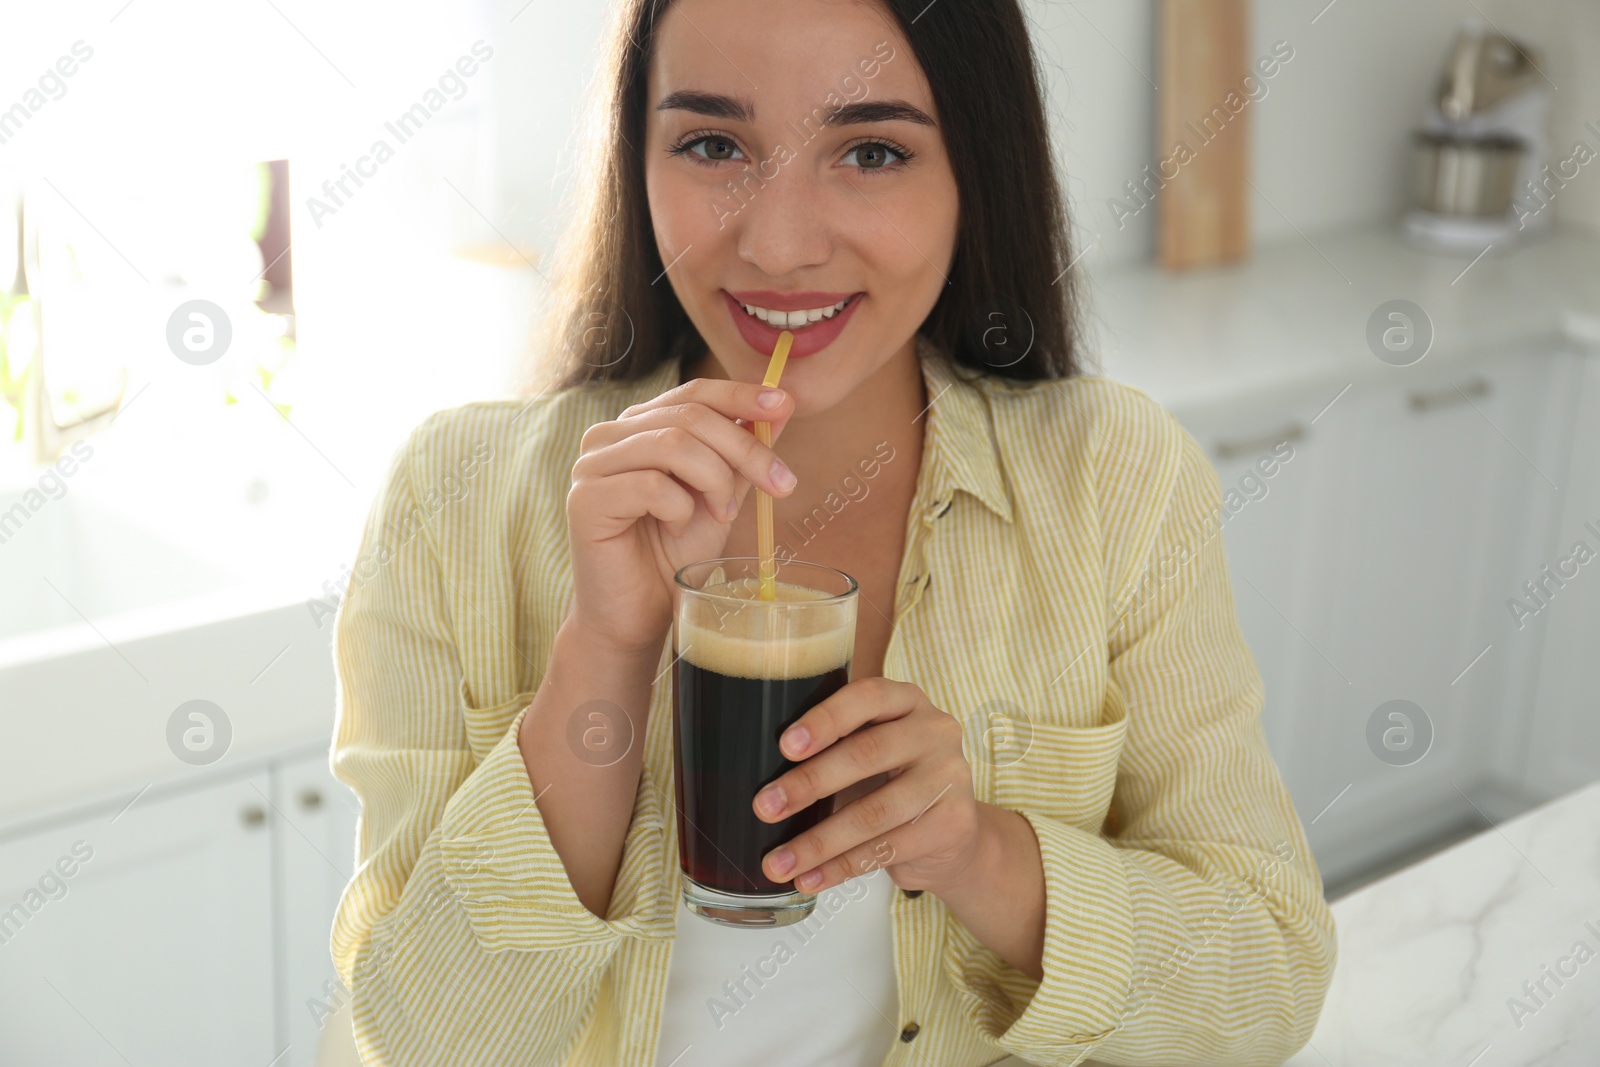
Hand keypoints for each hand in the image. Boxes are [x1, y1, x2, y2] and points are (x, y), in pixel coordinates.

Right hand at [565, 377, 796, 655]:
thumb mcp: (719, 498)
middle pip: (689, 416)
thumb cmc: (673, 555)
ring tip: (722, 515)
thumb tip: (779, 410)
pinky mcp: (585, 500)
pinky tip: (677, 530)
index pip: (693, 392)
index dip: (740, 395)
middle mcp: (609, 436)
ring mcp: (592, 465)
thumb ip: (740, 456)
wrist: (637, 614)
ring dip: (715, 481)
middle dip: (745, 448)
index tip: (784, 405)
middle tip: (780, 485)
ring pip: (672, 445)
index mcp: (640, 427)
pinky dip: (679, 509)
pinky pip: (650, 486)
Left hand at [752, 677, 984, 896]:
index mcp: (907, 700)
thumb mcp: (872, 750)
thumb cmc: (896, 782)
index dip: (825, 720)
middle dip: (809, 784)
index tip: (785, 746)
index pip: (868, 697)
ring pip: (873, 812)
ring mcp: (949, 777)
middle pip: (867, 754)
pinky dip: (840, 868)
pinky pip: (886, 849)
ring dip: (817, 842)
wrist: (955, 833)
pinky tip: (810, 879)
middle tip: (765, 807)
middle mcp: (935, 731)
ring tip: (778, 862)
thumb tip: (763, 776)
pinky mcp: (953, 823)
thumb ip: (834, 747)